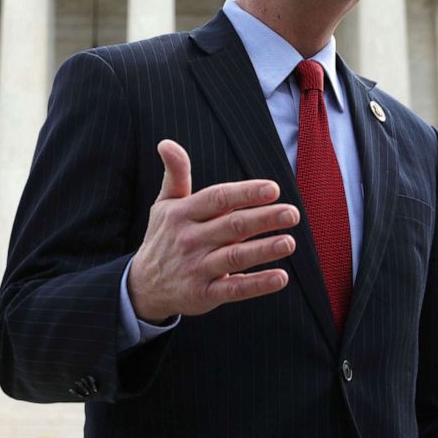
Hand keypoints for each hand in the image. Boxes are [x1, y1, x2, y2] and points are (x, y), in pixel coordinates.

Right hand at [127, 139, 298, 323]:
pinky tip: (280, 277)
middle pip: (231, 226)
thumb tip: (167, 143)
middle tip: (292, 213)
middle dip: (263, 218)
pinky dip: (257, 284)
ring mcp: (196, 268)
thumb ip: (175, 174)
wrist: (144, 285)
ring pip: (234, 257)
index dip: (245, 193)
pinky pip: (234, 289)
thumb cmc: (164, 236)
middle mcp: (189, 239)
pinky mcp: (204, 294)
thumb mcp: (164, 204)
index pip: (217, 198)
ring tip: (289, 242)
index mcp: (182, 214)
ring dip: (263, 250)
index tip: (273, 189)